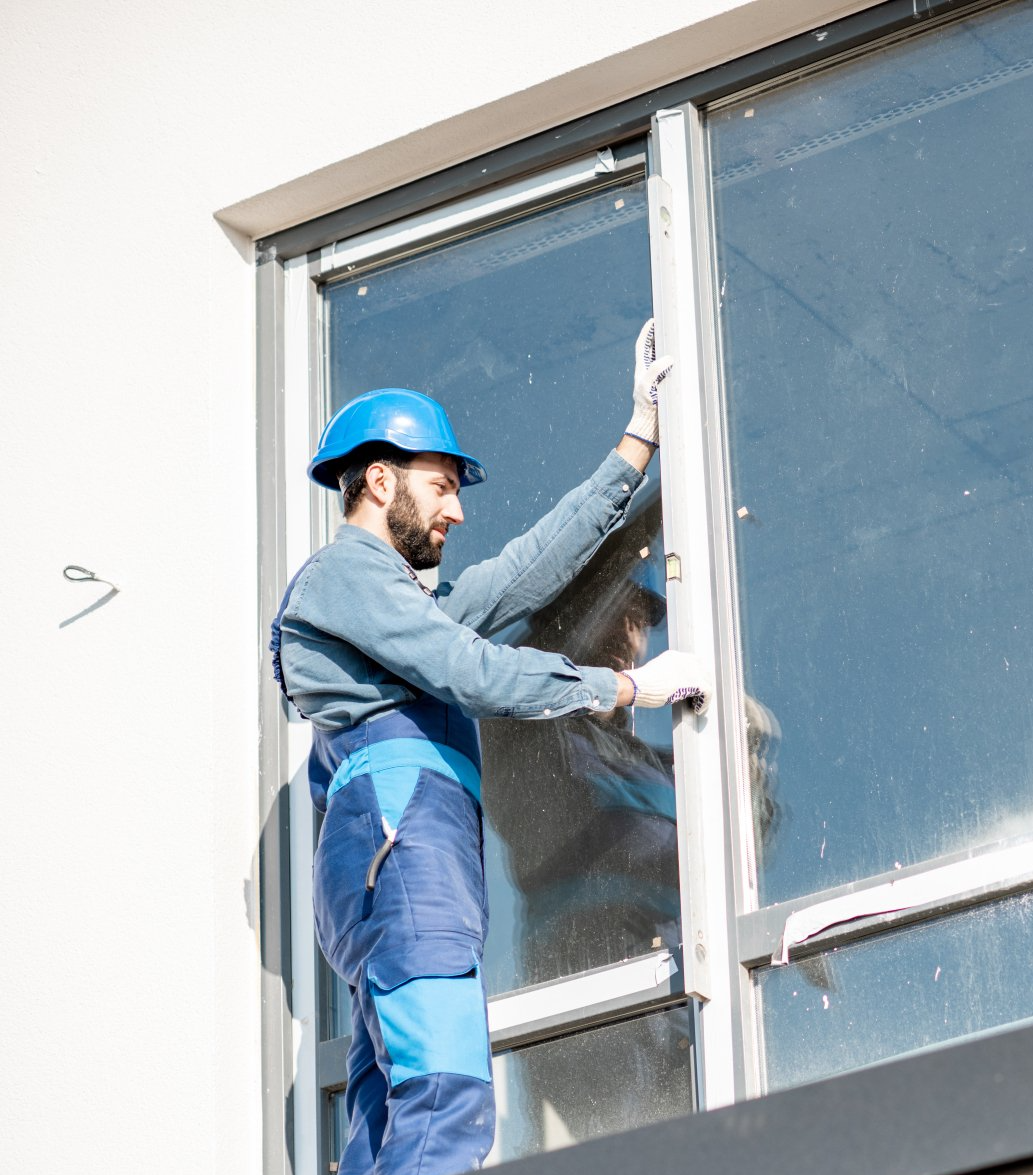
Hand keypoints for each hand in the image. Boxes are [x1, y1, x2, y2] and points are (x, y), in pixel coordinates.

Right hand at [623, 649, 712, 713]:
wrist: (639, 685)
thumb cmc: (640, 683)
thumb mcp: (654, 672)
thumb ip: (665, 674)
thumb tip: (669, 684)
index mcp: (674, 656)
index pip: (692, 662)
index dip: (694, 674)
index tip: (692, 686)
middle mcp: (685, 660)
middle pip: (702, 670)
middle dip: (701, 683)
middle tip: (697, 695)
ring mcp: (691, 670)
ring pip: (706, 681)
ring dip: (703, 694)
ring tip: (697, 704)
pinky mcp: (694, 682)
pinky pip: (707, 692)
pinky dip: (704, 702)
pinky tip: (697, 709)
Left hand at [625, 318, 673, 447]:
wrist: (650, 427)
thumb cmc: (645, 408)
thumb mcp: (647, 386)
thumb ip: (655, 370)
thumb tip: (668, 357)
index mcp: (641, 370)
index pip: (642, 346)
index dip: (647, 333)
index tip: (653, 320)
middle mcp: (648, 374)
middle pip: (653, 351)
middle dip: (660, 338)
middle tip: (669, 327)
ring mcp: (657, 382)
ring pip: (663, 361)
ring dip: (670, 350)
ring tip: (678, 339)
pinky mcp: (666, 389)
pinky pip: (672, 373)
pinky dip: (678, 365)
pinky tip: (685, 361)